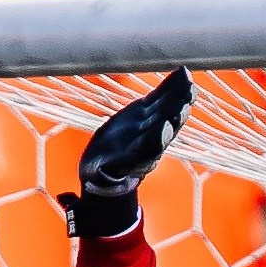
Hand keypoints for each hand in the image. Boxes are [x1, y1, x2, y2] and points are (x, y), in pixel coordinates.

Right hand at [62, 67, 192, 238]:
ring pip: (168, 111)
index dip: (158, 139)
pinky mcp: (147, 112)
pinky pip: (161, 98)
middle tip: (186, 101)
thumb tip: (75, 193)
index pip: (150, 149)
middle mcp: (148, 142)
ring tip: (190, 82)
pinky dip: (171, 86)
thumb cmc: (99, 178)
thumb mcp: (94, 179)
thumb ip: (91, 180)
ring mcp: (150, 126)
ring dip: (179, 97)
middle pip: (164, 128)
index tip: (166, 128)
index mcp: (137, 159)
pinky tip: (182, 73)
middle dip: (175, 115)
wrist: (111, 170)